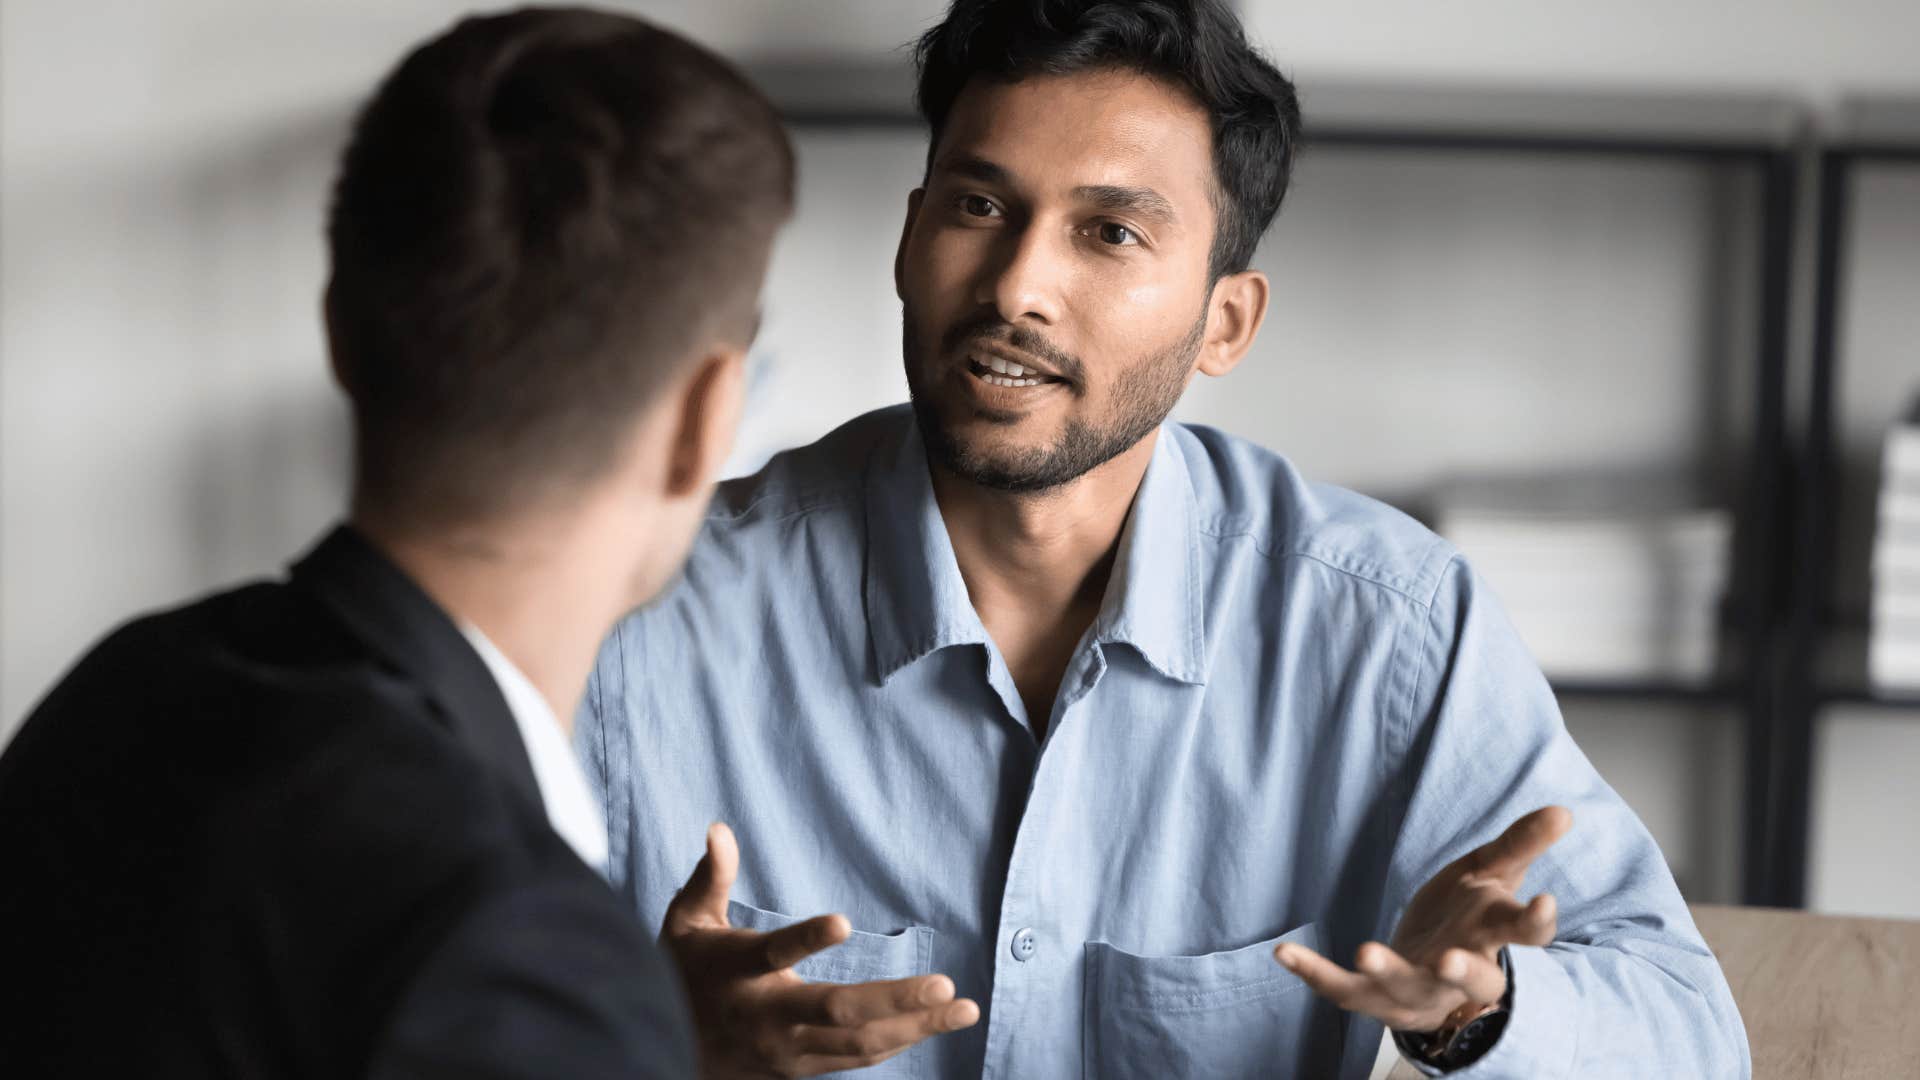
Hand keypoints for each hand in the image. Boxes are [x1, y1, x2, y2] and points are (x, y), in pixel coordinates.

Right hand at [662, 823, 979, 1077]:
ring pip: (858, 1044)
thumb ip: (709, 877)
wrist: (665, 1053)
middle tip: (945, 985)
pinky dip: (899, 1042)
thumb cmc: (683, 975)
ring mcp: (788, 1051)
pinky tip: (933, 1024)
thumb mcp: (684, 924)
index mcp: (737, 972)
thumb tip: (719, 827)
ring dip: (915, 1027)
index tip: (842, 920)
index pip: (772, 953)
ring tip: (963, 1008)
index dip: (805, 938)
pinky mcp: (802, 1069)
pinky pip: (858, 1058)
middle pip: (836, 1012)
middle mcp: (767, 1017)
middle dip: (895, 1000)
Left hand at [1274, 805, 1571, 1033]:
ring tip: (1366, 951)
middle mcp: (1459, 974)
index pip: (1522, 936)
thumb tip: (1562, 810)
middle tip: (1448, 960)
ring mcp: (1416, 991)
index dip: (1534, 923)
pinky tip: (1284, 953)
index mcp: (1492, 938)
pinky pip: (1343, 990)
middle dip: (1461, 973)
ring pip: (1405, 990)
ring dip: (1387, 973)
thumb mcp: (1491, 875)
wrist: (1435, 972)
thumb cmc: (1468, 917)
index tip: (1544, 902)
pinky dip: (1314, 973)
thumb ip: (1521, 845)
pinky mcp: (1373, 997)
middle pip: (1470, 980)